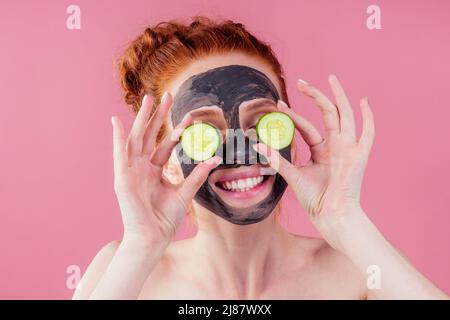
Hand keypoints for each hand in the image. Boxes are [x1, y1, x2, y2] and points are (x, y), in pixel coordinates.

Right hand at [111, 92, 220, 244]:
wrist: (153, 238)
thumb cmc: (165, 219)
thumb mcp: (184, 193)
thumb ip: (196, 175)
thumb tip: (214, 158)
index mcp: (154, 170)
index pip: (164, 144)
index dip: (175, 129)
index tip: (189, 116)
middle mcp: (141, 167)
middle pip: (149, 135)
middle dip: (157, 115)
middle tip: (167, 95)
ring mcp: (130, 171)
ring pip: (136, 139)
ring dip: (141, 119)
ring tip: (149, 99)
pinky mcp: (122, 178)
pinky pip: (119, 154)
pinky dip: (117, 137)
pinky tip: (117, 121)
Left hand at [254, 75, 374, 235]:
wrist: (330, 215)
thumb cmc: (314, 199)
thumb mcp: (293, 176)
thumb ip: (278, 160)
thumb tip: (257, 145)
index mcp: (321, 150)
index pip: (306, 126)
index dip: (292, 115)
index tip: (277, 103)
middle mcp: (336, 145)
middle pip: (328, 113)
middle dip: (315, 96)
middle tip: (301, 81)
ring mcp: (349, 148)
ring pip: (345, 115)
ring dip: (338, 97)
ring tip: (331, 78)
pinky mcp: (359, 154)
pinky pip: (368, 132)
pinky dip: (368, 117)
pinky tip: (364, 101)